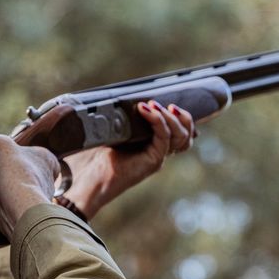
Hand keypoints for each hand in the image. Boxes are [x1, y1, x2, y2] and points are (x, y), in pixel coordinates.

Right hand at [0, 132, 57, 239]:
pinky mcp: (30, 215)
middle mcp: (48, 180)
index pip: (34, 153)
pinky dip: (3, 208)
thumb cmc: (15, 173)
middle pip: (23, 173)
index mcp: (48, 160)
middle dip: (8, 174)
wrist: (20, 208)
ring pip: (19, 192)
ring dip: (4, 192)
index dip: (16, 154)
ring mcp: (39, 200)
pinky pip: (14, 209)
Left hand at [60, 101, 194, 219]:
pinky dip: (157, 121)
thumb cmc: (99, 157)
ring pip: (180, 137)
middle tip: (165, 105)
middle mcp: (159, 152)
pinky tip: (144, 110)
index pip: (181, 133)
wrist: (92, 180)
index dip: (184, 119)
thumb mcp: (115, 131)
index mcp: (153, 145)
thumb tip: (127, 98)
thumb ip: (126, 119)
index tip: (171, 105)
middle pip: (186, 135)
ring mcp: (158, 158)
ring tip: (152, 105)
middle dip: (182, 117)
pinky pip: (164, 138)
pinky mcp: (153, 161)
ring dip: (170, 117)